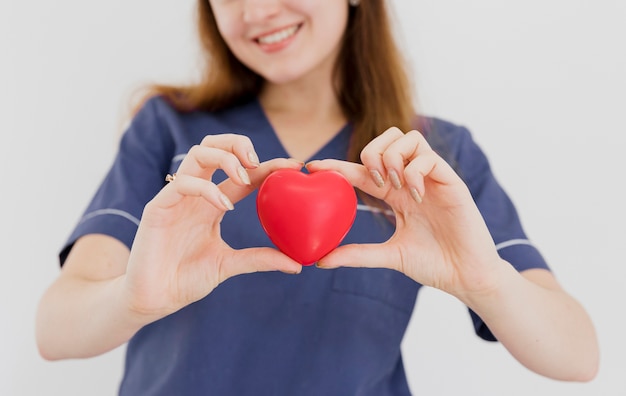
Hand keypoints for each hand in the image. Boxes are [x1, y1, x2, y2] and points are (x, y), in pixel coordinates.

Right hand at [123, 134, 302, 319]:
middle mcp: (196, 194)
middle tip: (259, 162)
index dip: (268, 165)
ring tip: (245, 176)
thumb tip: (297, 265)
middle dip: (239, 144)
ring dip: (225, 157)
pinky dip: (207, 188)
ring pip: (198, 153)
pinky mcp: (158, 207)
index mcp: (213, 203)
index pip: (243, 173)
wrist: (154, 299)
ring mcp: (177, 197)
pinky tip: (225, 205)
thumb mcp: (229, 265)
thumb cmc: (187, 280)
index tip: (294, 165)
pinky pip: (182, 183)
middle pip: (215, 146)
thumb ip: (259, 259)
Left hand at [307, 127, 504, 298]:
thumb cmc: (432, 264)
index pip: (363, 170)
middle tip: (371, 180)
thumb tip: (320, 261)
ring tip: (394, 185)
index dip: (337, 165)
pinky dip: (415, 172)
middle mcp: (412, 180)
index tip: (311, 167)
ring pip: (408, 138)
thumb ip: (357, 254)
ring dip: (393, 158)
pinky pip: (428, 157)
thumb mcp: (389, 256)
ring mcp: (432, 178)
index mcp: (396, 194)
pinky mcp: (451, 181)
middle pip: (388, 138)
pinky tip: (415, 195)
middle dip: (371, 151)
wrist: (466, 277)